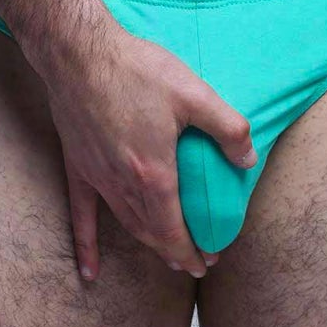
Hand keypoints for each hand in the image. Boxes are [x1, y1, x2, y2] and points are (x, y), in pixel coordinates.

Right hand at [43, 20, 257, 282]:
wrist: (79, 54)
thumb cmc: (137, 70)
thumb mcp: (193, 93)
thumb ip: (227, 127)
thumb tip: (248, 159)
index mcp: (154, 174)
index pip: (175, 230)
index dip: (192, 250)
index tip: (208, 260)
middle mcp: (124, 185)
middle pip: (152, 233)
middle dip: (175, 251)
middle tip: (195, 261)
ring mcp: (98, 178)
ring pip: (126, 225)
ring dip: (148, 244)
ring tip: (165, 254)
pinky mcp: (78, 167)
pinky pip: (81, 216)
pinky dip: (86, 247)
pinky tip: (89, 271)